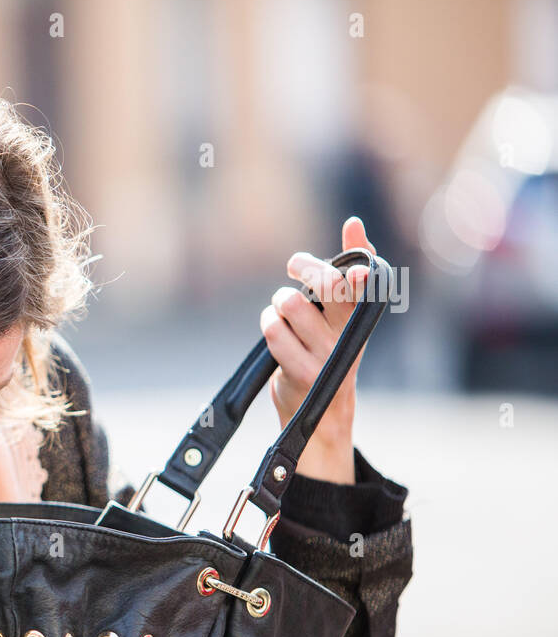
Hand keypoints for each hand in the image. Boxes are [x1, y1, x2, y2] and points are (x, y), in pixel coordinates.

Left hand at [259, 216, 375, 484]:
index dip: (361, 256)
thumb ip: (344, 272)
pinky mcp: (303, 372)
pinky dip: (268, 323)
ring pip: (292, 303)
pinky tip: (273, 329)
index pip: (367, 278)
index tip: (351, 234)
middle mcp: (347, 334)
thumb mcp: (340, 315)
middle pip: (328, 284)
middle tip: (296, 266)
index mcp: (360, 316)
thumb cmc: (327, 352)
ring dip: (279, 301)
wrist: (320, 413)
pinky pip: (275, 331)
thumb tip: (354, 223)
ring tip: (282, 310)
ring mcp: (327, 355)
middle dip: (305, 266)